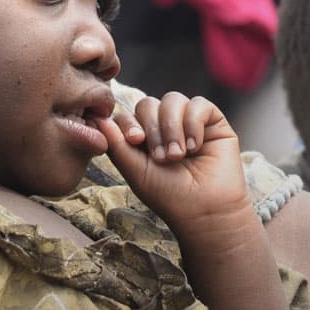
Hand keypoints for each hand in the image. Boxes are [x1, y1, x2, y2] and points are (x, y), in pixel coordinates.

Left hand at [97, 92, 252, 241]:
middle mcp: (164, 126)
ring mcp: (188, 121)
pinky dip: (193, 123)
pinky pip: (198, 104)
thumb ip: (116, 143)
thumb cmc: (169, 195)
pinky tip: (196, 147)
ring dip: (172, 127)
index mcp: (143, 138)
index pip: (128, 114)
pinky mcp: (212, 121)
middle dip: (153, 128)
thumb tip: (97, 117)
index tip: (136, 141)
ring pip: (172, 100)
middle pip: (148, 104)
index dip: (129, 123)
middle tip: (163, 158)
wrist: (205, 210)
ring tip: (178, 155)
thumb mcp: (135, 170)